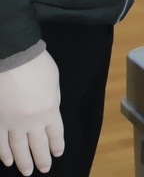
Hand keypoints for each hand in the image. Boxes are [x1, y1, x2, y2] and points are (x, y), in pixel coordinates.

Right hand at [0, 50, 63, 174]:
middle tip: (44, 169)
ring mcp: (12, 122)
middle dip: (42, 158)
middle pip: (38, 145)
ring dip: (23, 161)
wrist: (13, 58)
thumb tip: (49, 113)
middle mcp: (32, 121)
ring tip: (27, 171)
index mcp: (50, 110)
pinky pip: (0, 142)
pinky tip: (6, 161)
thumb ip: (52, 101)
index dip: (56, 145)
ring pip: (18, 148)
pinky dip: (3, 153)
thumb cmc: (37, 66)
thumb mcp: (54, 84)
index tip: (57, 153)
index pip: (55, 134)